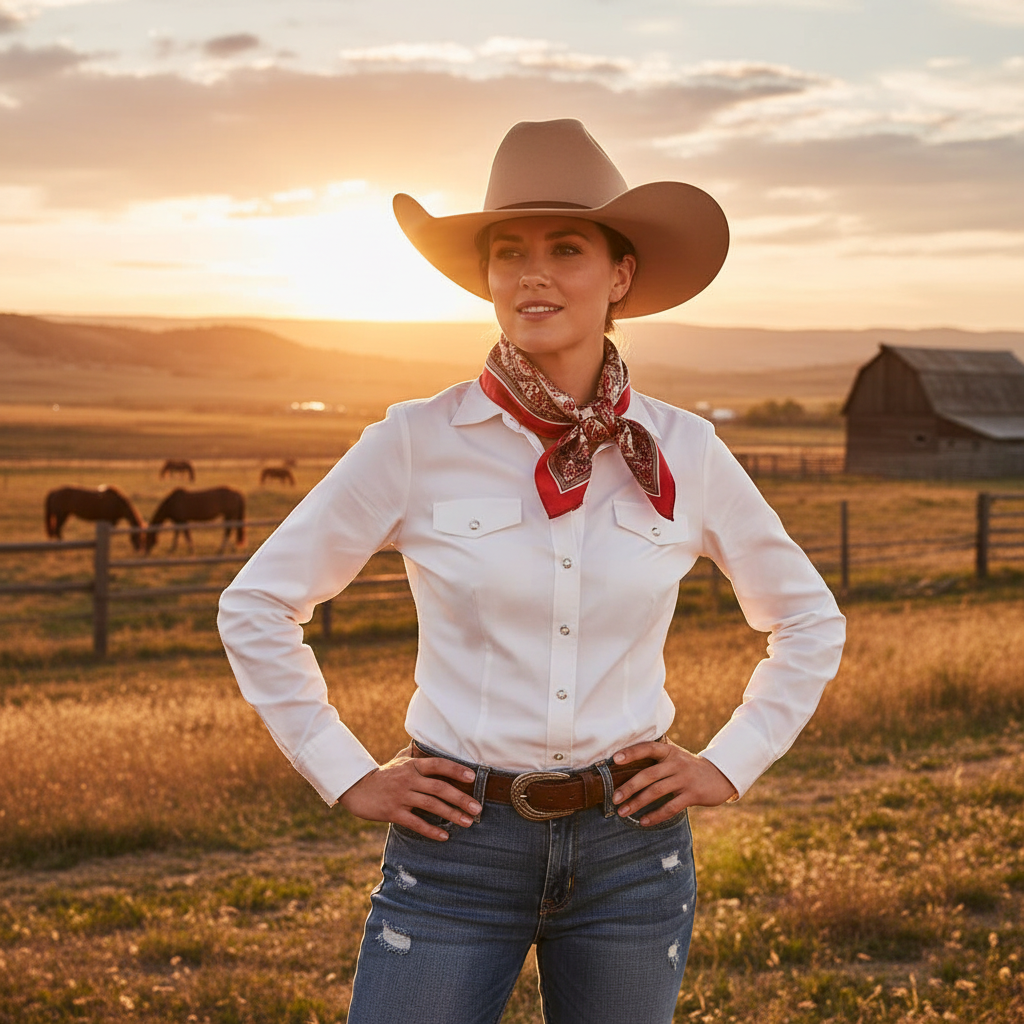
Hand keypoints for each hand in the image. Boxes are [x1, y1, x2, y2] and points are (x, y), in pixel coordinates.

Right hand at [339, 746, 480, 840]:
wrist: (356, 789)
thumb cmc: (382, 775)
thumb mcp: (398, 761)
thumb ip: (414, 754)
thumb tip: (426, 743)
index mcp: (412, 765)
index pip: (438, 765)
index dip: (456, 770)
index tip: (472, 777)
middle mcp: (408, 779)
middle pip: (439, 788)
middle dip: (461, 798)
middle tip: (477, 808)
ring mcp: (400, 796)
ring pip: (431, 806)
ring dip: (452, 814)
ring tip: (467, 822)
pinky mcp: (393, 812)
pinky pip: (416, 823)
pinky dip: (431, 830)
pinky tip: (444, 836)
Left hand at [611, 739, 737, 825]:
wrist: (720, 775)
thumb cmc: (688, 767)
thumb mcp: (675, 756)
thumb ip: (657, 758)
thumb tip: (625, 765)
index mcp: (669, 751)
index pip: (647, 748)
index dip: (631, 753)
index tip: (615, 759)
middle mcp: (676, 763)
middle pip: (649, 774)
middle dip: (629, 787)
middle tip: (614, 798)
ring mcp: (685, 779)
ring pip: (657, 792)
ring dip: (638, 803)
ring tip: (623, 812)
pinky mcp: (693, 794)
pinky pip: (671, 807)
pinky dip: (656, 815)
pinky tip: (643, 821)